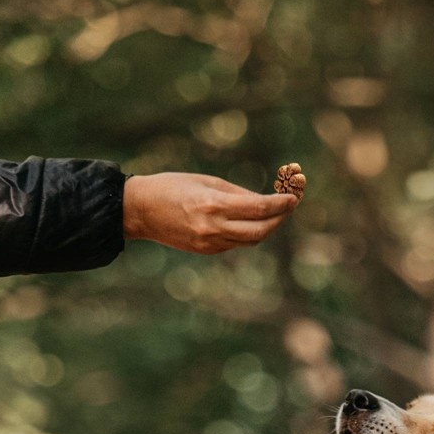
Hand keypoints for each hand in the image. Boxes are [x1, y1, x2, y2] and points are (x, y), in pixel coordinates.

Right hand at [123, 172, 299, 253]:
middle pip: (260, 230)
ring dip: (266, 228)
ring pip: (251, 240)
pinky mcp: (207, 251)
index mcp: (213, 205)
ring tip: (274, 214)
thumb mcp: (206, 181)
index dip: (279, 205)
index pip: (258, 208)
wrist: (140, 210)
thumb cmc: (172, 187)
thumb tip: (263, 201)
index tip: (293, 198)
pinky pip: (236, 244)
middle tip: (287, 208)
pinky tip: (250, 223)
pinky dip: (247, 234)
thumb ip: (237, 193)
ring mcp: (211, 243)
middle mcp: (214, 228)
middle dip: (278, 219)